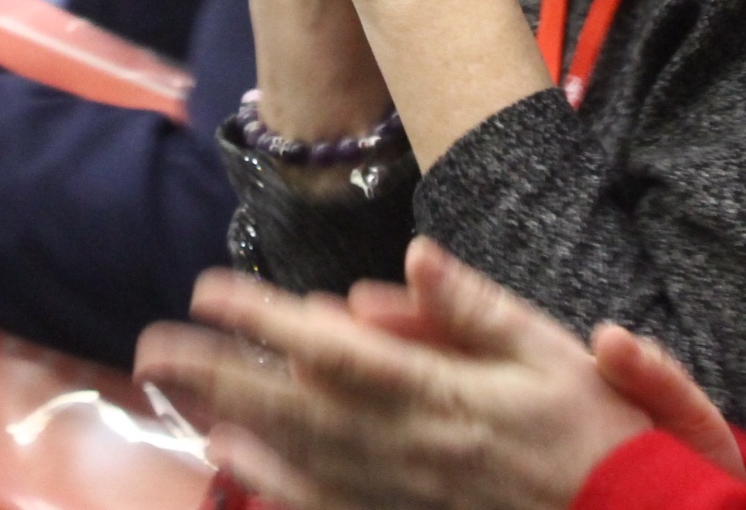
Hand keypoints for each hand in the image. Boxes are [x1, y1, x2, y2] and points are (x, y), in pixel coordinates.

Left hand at [135, 239, 738, 509]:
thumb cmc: (594, 428)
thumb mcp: (548, 350)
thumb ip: (473, 308)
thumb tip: (410, 260)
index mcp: (442, 393)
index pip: (334, 349)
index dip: (265, 318)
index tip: (208, 288)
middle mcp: (410, 447)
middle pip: (294, 407)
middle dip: (218, 374)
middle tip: (151, 347)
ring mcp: (404, 492)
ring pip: (299, 458)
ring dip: (230, 423)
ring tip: (174, 394)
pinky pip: (330, 504)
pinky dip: (277, 485)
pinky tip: (237, 464)